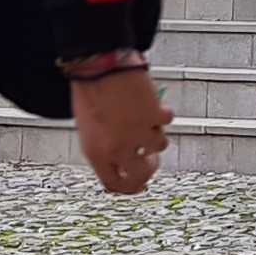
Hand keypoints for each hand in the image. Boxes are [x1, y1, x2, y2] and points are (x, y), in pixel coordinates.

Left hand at [67, 65, 172, 195]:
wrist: (99, 67)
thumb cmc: (89, 93)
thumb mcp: (89, 130)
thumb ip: (105, 149)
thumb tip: (123, 160)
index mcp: (97, 154)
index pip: (115, 184)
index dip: (130, 187)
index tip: (139, 184)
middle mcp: (119, 148)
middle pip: (142, 174)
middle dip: (150, 167)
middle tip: (151, 158)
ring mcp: (138, 133)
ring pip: (159, 145)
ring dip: (155, 133)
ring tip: (146, 119)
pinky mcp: (154, 115)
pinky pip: (166, 121)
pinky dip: (162, 112)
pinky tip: (152, 103)